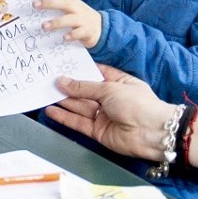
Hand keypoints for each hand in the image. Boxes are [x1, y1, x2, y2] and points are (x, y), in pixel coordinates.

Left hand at [36, 0, 102, 46]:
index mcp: (72, 0)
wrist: (102, 29)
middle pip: (64, 2)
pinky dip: (71, 35)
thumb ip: (56, 4)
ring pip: (70, 19)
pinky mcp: (87, 31)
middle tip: (34, 4)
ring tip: (43, 26)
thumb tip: (34, 3)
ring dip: (56, 22)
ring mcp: (83, 20)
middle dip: (49, 2)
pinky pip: (79, 33)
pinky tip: (64, 38)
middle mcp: (77, 8)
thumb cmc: (78, 16)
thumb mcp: (70, 7)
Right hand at [43, 65, 174, 161]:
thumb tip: (62, 81)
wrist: (153, 134)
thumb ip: (83, 87)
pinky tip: (51, 110)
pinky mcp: (98, 131)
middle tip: (46, 80)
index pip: (97, 73)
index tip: (61, 64)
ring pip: (79, 107)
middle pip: (85, 91)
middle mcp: (111, 99)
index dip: (81, 69)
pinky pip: (78, 122)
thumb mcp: (109, 89)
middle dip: (68, 86)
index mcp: (119, 83)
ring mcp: (104, 116)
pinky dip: (65, 117)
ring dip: (63, 101)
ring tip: (44, 93)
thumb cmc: (138, 104)